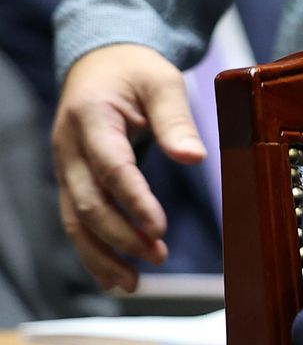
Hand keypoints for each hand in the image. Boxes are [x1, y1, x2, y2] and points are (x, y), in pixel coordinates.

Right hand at [52, 44, 206, 291]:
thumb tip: (195, 157)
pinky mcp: (69, 181)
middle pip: (87, 202)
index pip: (110, 166)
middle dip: (120, 236)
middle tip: (158, 255)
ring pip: (74, 222)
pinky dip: (92, 252)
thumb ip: (176, 119)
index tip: (159, 227)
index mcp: (90, 116)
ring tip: (133, 283)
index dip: (133, 200)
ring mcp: (64, 167)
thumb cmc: (134, 70)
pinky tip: (114, 276)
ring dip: (102, 256)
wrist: (99, 61)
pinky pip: (74, 223)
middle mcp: (68, 147)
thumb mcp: (161, 80)